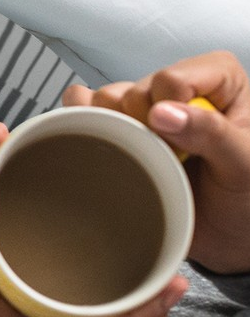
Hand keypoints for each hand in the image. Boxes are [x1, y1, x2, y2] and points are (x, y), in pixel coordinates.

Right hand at [63, 50, 249, 276]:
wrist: (225, 236)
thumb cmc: (246, 197)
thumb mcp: (244, 164)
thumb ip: (212, 134)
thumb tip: (161, 113)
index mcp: (219, 80)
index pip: (170, 79)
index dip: (170, 114)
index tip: (186, 147)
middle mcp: (179, 88)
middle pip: (132, 93)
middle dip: (143, 130)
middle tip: (169, 159)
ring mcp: (146, 109)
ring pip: (104, 101)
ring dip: (115, 134)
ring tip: (145, 160)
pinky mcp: (120, 129)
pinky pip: (82, 110)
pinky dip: (85, 128)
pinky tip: (111, 150)